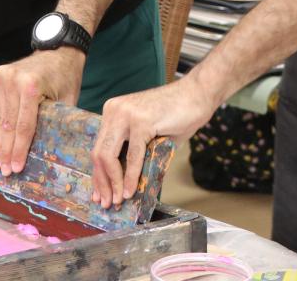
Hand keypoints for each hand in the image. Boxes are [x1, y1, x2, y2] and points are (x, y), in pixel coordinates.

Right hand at [0, 49, 85, 175]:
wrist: (58, 49)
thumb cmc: (67, 77)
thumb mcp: (68, 100)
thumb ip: (56, 123)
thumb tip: (50, 154)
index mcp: (31, 86)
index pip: (23, 126)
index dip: (19, 150)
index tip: (16, 168)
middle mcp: (13, 80)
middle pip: (8, 125)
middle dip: (6, 151)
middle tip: (5, 171)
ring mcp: (2, 77)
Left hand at [91, 78, 219, 207]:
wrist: (198, 94)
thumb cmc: (178, 114)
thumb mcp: (149, 134)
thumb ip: (135, 151)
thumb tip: (126, 182)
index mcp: (113, 112)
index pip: (99, 147)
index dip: (98, 174)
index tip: (99, 193)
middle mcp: (114, 111)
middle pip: (99, 153)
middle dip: (102, 182)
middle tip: (106, 203)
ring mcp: (126, 115)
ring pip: (109, 156)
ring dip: (113, 183)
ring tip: (117, 200)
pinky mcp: (141, 122)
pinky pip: (132, 156)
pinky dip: (130, 176)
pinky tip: (130, 191)